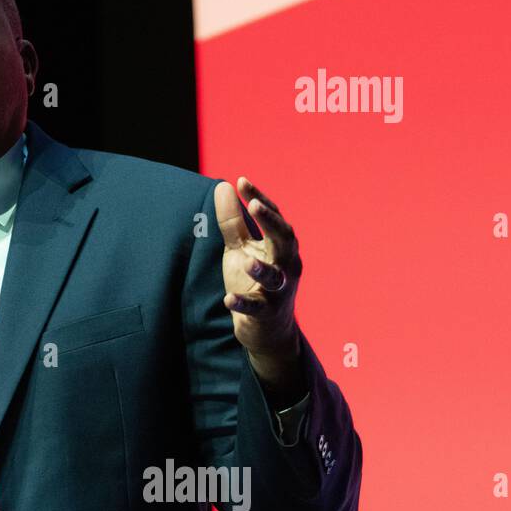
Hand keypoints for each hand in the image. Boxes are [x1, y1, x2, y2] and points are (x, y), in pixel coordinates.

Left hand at [214, 177, 303, 401]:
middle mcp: (286, 266)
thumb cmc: (253, 282)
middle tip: (254, 205)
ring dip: (262, 269)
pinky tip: (229, 299)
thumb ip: (233, 221)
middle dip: (272, 223)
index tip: (241, 181)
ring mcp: (279, 292)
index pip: (274, 217)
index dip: (259, 199)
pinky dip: (244, 303)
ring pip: (276, 278)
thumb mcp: (240, 249)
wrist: (266, 329)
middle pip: (286, 241)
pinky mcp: (267, 314)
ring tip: (245, 260)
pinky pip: (257, 308)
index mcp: (280, 247)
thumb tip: (224, 185)